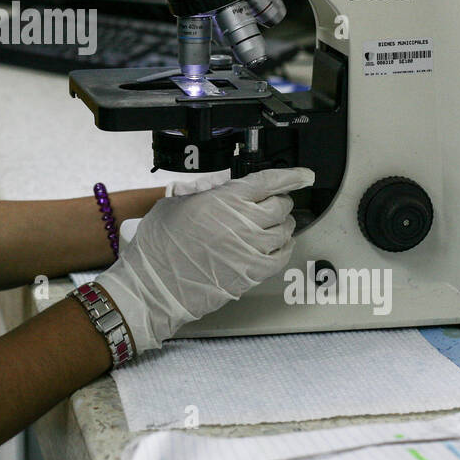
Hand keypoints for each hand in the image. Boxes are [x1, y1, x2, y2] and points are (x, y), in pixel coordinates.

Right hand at [96, 167, 314, 354]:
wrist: (155, 284)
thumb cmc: (160, 245)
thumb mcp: (177, 203)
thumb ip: (207, 193)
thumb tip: (226, 188)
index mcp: (224, 199)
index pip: (269, 181)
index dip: (291, 176)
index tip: (304, 175)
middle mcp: (243, 221)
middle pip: (281, 205)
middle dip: (280, 202)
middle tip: (273, 204)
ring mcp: (250, 249)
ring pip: (284, 230)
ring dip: (282, 225)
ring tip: (272, 226)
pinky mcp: (252, 273)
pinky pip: (281, 256)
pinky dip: (284, 248)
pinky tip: (277, 246)